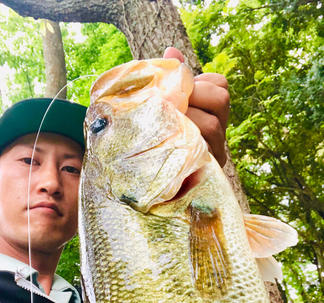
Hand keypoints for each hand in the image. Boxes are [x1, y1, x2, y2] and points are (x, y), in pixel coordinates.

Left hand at [163, 47, 229, 166]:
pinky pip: (203, 152)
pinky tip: (166, 144)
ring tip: (166, 124)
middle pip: (221, 99)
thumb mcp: (167, 106)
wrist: (154, 178)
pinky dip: (185, 144)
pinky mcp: (208, 168)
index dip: (198, 84)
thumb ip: (172, 81)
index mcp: (214, 110)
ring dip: (187, 120)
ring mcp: (217, 149)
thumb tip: (171, 51)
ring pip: (213, 125)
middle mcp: (220, 128)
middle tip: (170, 107)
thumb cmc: (160, 135)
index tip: (177, 91)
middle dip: (194, 98)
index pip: (219, 85)